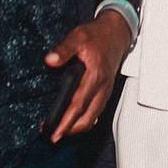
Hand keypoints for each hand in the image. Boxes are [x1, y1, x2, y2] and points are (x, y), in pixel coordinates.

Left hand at [43, 10, 131, 142]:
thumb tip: (50, 60)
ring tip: (60, 130)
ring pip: (92, 118)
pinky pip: (96, 112)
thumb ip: (64, 49)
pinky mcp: (106, 91)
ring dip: (76, 127)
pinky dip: (84, 120)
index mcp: (95, 75)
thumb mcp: (78, 36)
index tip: (53, 131)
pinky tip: (74, 120)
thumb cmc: (97, 35)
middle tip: (52, 136)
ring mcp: (106, 91)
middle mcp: (102, 87)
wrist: (117, 32)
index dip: (65, 121)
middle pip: (87, 118)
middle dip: (69, 131)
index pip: (79, 105)